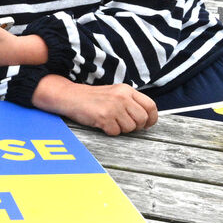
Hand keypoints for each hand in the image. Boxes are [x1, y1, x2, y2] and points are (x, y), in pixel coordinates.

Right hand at [33, 76, 157, 135]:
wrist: (70, 97)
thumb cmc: (92, 98)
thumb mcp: (114, 93)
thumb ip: (130, 102)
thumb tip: (146, 118)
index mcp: (126, 90)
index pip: (150, 106)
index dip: (152, 118)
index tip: (147, 124)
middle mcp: (122, 97)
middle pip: (142, 119)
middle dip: (136, 126)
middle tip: (124, 124)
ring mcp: (113, 107)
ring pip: (130, 128)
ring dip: (121, 129)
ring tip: (110, 122)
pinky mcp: (104, 117)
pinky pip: (116, 132)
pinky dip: (109, 131)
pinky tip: (102, 124)